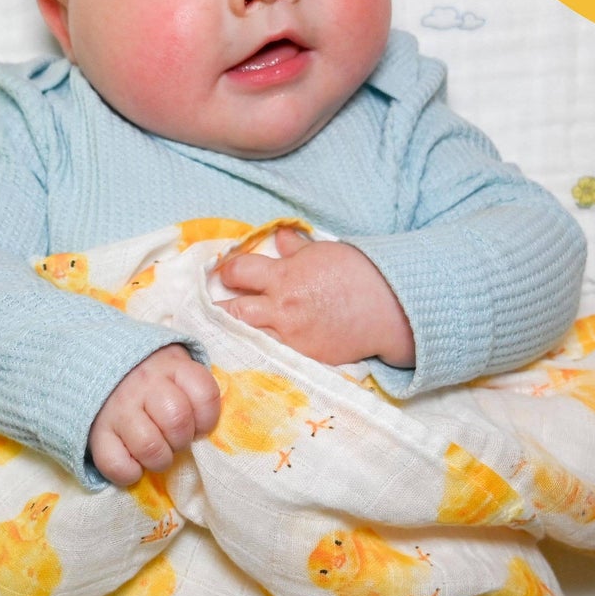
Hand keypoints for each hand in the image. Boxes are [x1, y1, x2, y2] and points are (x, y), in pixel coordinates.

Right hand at [88, 344, 221, 486]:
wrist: (100, 363)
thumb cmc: (152, 377)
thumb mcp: (177, 368)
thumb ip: (195, 390)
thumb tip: (209, 432)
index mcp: (172, 366)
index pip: (204, 394)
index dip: (207, 419)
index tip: (198, 425)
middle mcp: (144, 384)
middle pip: (177, 420)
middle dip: (182, 440)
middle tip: (174, 439)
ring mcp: (118, 408)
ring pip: (149, 446)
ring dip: (159, 459)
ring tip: (157, 454)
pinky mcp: (97, 432)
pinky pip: (116, 464)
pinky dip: (129, 473)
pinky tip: (133, 463)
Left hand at [215, 228, 415, 367]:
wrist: (390, 307)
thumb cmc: (359, 274)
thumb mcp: (324, 252)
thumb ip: (296, 249)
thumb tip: (280, 238)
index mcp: (284, 276)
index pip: (238, 272)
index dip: (228, 271)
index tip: (224, 274)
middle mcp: (281, 308)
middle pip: (231, 310)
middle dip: (215, 309)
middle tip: (205, 310)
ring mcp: (290, 337)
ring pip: (244, 337)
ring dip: (229, 334)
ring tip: (216, 335)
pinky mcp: (302, 357)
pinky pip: (268, 356)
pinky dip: (256, 353)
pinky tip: (244, 353)